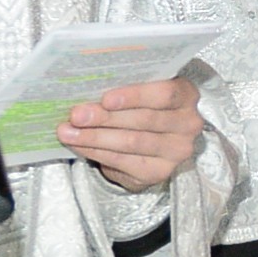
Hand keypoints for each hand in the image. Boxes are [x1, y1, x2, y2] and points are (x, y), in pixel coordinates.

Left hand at [57, 78, 203, 191]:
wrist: (147, 143)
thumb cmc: (141, 107)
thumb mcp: (139, 90)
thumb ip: (124, 84)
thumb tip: (89, 84)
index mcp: (186, 95)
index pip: (166, 94)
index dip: (135, 96)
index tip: (106, 99)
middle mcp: (188, 124)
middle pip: (145, 120)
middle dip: (106, 118)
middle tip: (76, 115)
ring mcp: (176, 151)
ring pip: (132, 142)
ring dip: (95, 137)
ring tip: (68, 132)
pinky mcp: (159, 171)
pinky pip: (123, 161)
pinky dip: (96, 152)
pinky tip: (78, 145)